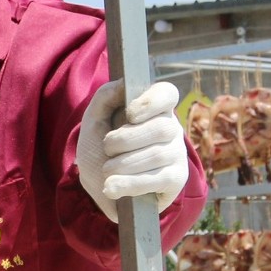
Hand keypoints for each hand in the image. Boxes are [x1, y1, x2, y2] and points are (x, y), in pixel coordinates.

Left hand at [76, 80, 189, 222]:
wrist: (100, 185)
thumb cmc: (100, 148)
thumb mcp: (94, 120)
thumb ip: (105, 98)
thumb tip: (123, 84)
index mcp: (153, 108)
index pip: (167, 93)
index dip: (151, 101)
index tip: (129, 114)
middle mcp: (171, 128)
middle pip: (162, 128)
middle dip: (125, 140)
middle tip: (107, 148)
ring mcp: (177, 154)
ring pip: (158, 155)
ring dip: (123, 164)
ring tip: (107, 169)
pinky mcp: (177, 179)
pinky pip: (159, 179)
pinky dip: (129, 183)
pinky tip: (111, 187)